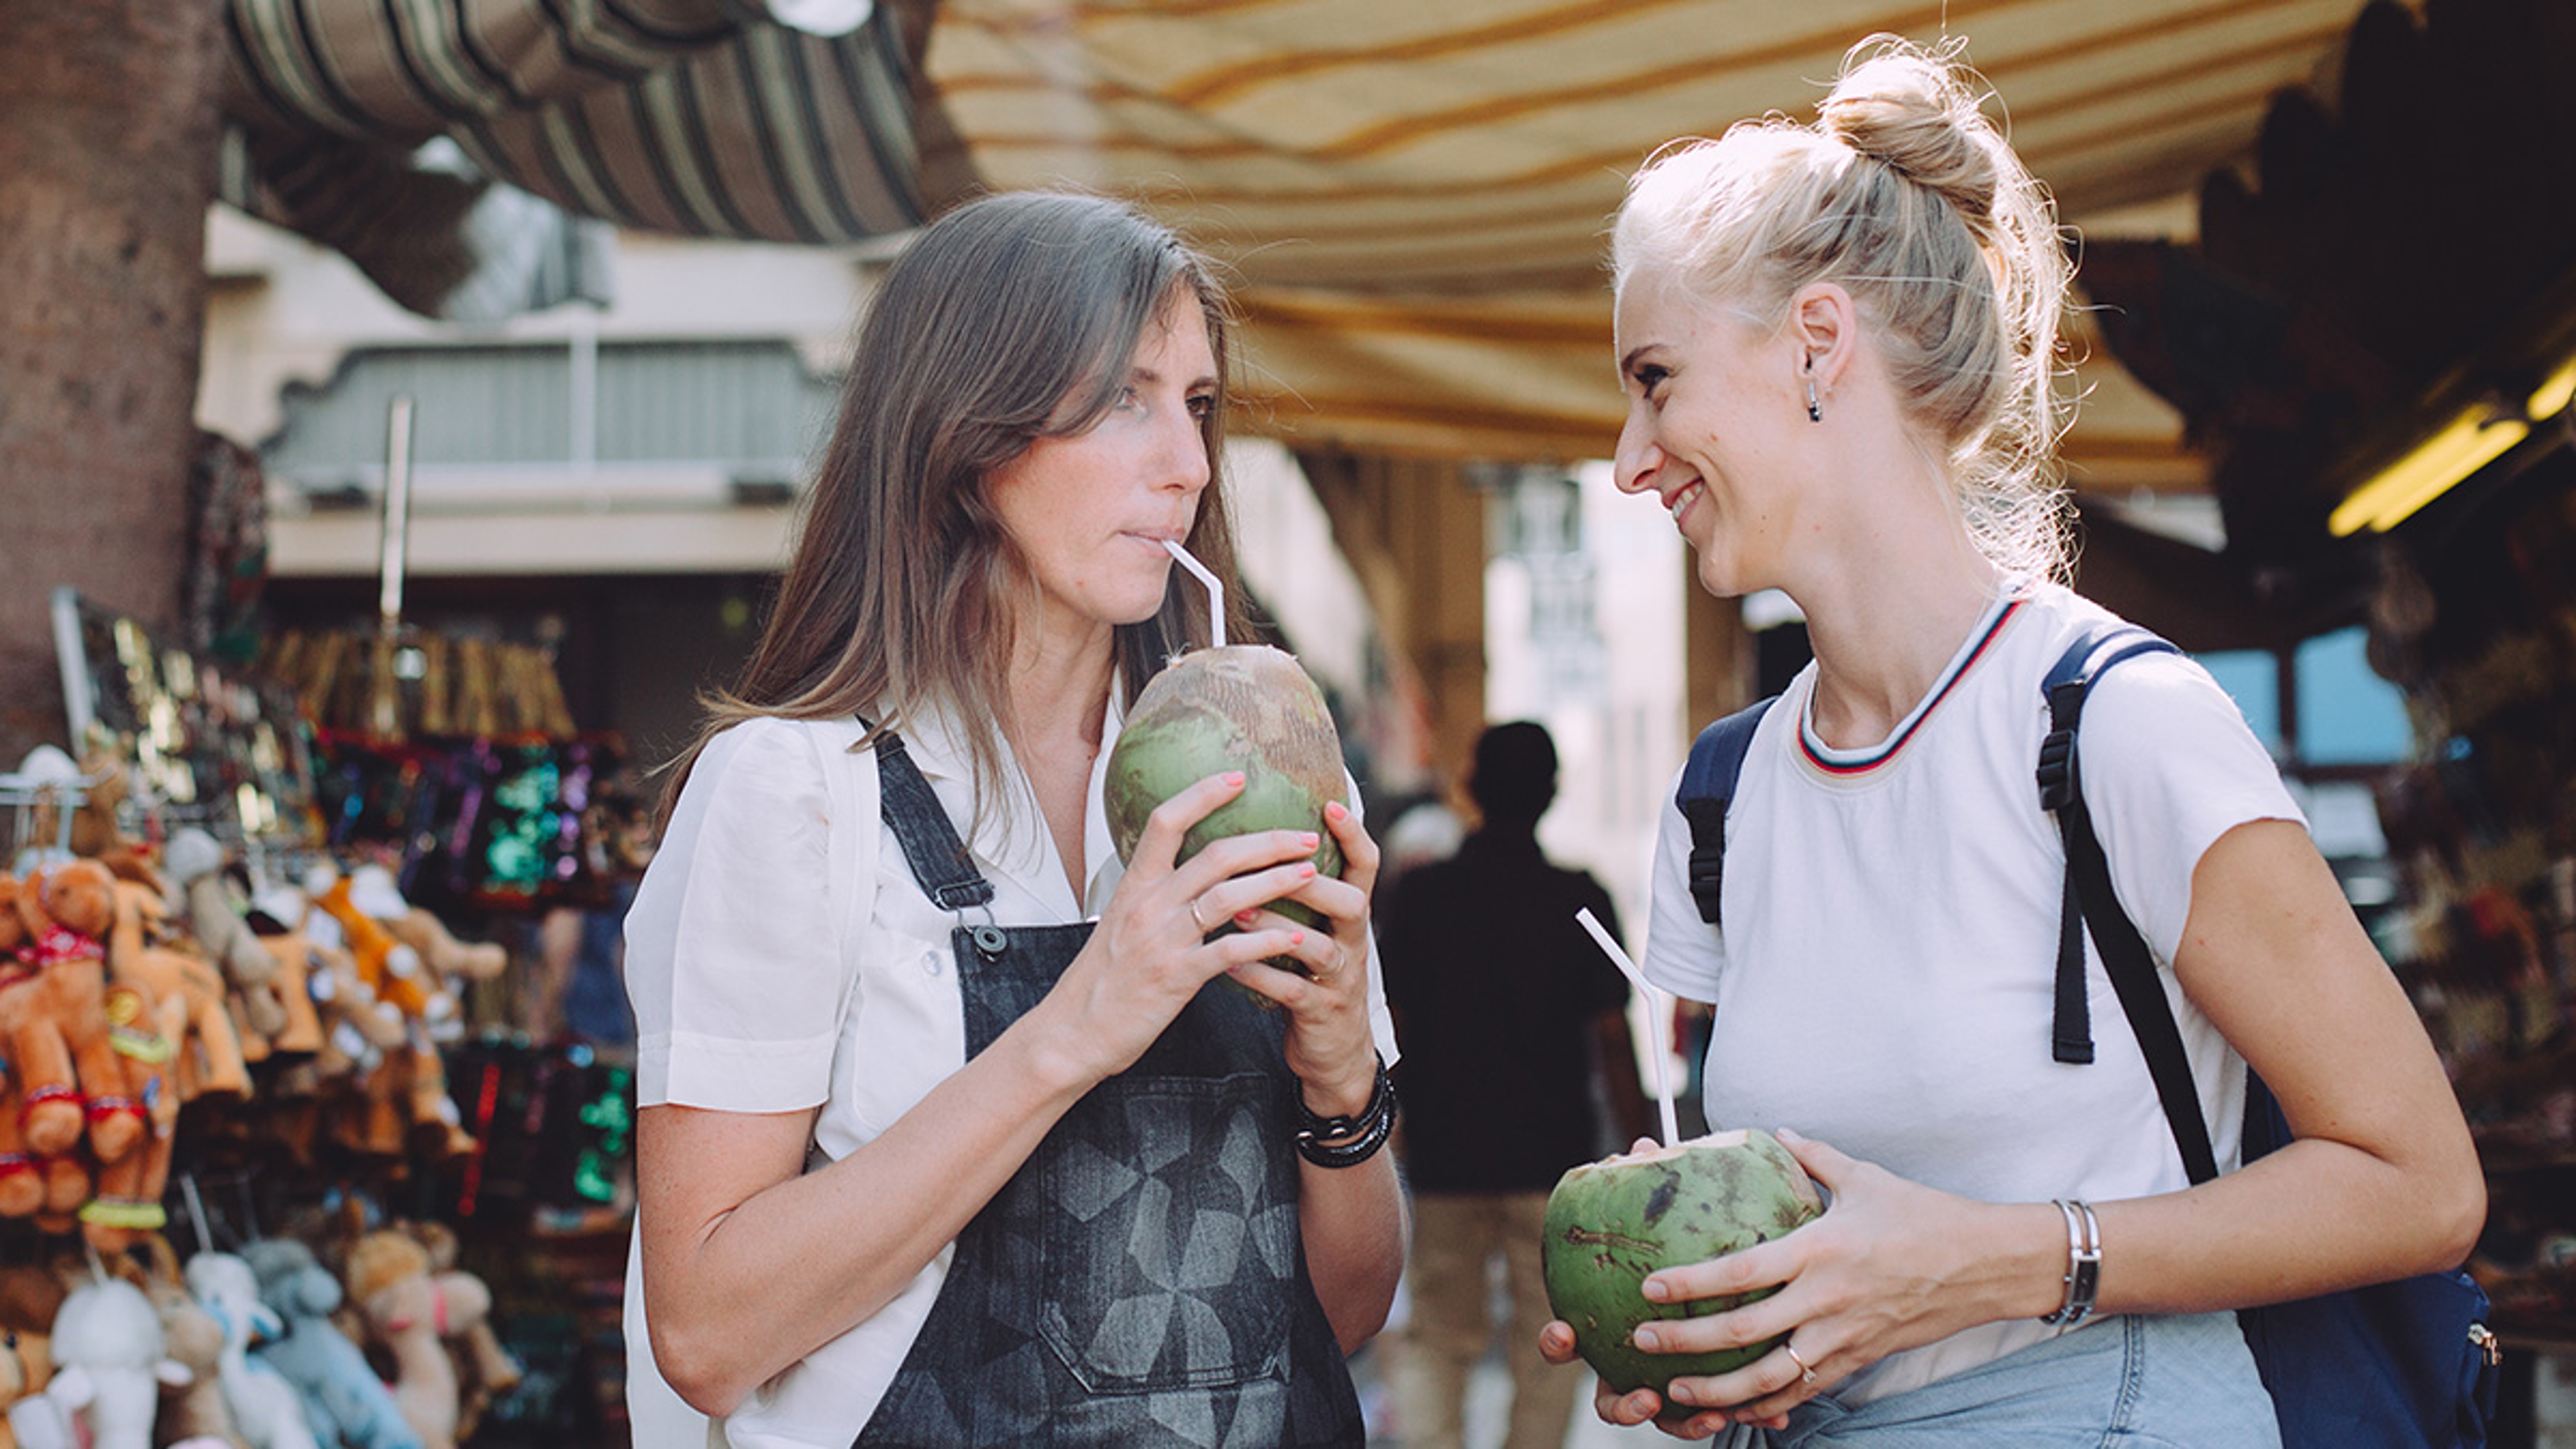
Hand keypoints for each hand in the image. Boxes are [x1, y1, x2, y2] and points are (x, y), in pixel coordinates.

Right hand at [1042, 771, 1332, 1082]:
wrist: (1070, 1033)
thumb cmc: (1099, 981)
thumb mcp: (1118, 924)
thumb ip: (1152, 898)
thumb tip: (1183, 876)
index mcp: (1133, 886)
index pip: (1165, 822)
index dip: (1202, 794)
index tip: (1237, 778)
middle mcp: (1148, 905)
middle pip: (1215, 855)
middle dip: (1267, 842)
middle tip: (1305, 837)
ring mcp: (1163, 941)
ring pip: (1229, 897)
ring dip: (1275, 882)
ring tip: (1310, 874)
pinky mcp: (1176, 978)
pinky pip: (1230, 950)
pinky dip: (1266, 940)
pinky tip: (1294, 937)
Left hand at [1223, 798, 1381, 1116]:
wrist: (1332, 1051)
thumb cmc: (1310, 975)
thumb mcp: (1315, 929)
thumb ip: (1295, 891)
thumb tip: (1257, 835)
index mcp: (1349, 914)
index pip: (1365, 865)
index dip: (1354, 834)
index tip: (1330, 803)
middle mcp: (1352, 942)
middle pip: (1352, 903)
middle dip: (1314, 883)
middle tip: (1276, 866)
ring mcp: (1339, 979)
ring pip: (1319, 948)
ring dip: (1277, 926)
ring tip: (1237, 910)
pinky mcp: (1319, 1013)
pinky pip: (1292, 992)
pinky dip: (1260, 976)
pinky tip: (1229, 965)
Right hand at [1534, 1135, 1779, 1438]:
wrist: (1749, 1291)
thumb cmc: (1687, 1246)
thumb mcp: (1669, 1218)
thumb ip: (1653, 1190)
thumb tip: (1643, 1146)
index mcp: (1609, 1323)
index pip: (1567, 1339)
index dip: (1558, 1342)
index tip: (1566, 1333)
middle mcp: (1629, 1363)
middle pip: (1609, 1397)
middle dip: (1621, 1404)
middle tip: (1644, 1394)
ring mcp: (1663, 1384)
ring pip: (1662, 1418)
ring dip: (1678, 1421)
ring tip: (1706, 1413)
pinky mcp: (1706, 1397)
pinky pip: (1713, 1414)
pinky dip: (1729, 1417)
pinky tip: (1760, 1417)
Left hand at [1604, 1130, 2030, 1426]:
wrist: (1988, 1264)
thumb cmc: (1925, 1216)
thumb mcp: (1866, 1179)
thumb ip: (1814, 1158)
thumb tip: (1776, 1131)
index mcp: (1821, 1248)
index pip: (1743, 1270)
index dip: (1692, 1283)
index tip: (1651, 1288)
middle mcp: (1828, 1297)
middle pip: (1745, 1331)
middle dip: (1687, 1343)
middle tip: (1642, 1342)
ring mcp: (1844, 1334)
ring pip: (1771, 1376)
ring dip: (1719, 1389)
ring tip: (1675, 1390)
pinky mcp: (1860, 1357)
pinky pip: (1806, 1389)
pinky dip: (1769, 1403)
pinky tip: (1736, 1408)